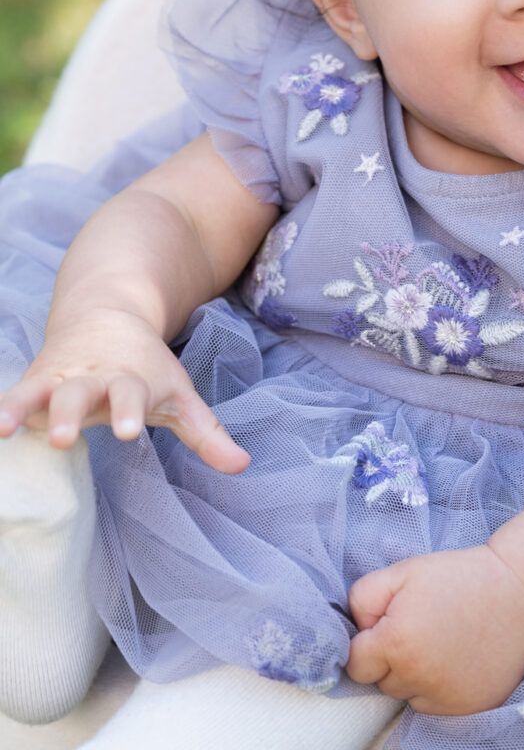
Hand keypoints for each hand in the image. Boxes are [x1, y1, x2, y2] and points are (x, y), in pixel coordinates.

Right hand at [0, 307, 248, 473]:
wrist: (107, 315)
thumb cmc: (147, 368)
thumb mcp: (180, 397)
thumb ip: (207, 433)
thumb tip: (243, 466)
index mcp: (130, 380)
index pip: (131, 395)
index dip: (129, 412)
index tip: (129, 432)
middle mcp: (91, 378)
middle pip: (79, 394)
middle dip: (70, 412)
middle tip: (64, 436)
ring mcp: (58, 378)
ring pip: (38, 391)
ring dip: (21, 407)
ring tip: (3, 427)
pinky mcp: (32, 382)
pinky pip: (11, 394)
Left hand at [346, 545, 523, 714]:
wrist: (519, 591)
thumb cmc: (458, 576)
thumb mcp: (403, 572)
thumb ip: (363, 599)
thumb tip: (355, 629)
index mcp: (396, 644)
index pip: (356, 664)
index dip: (368, 642)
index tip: (388, 624)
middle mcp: (417, 679)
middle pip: (382, 682)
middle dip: (391, 658)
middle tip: (419, 626)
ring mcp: (445, 700)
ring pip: (408, 696)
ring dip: (415, 676)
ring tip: (441, 641)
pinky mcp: (468, 710)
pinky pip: (436, 706)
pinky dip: (440, 687)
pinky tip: (457, 658)